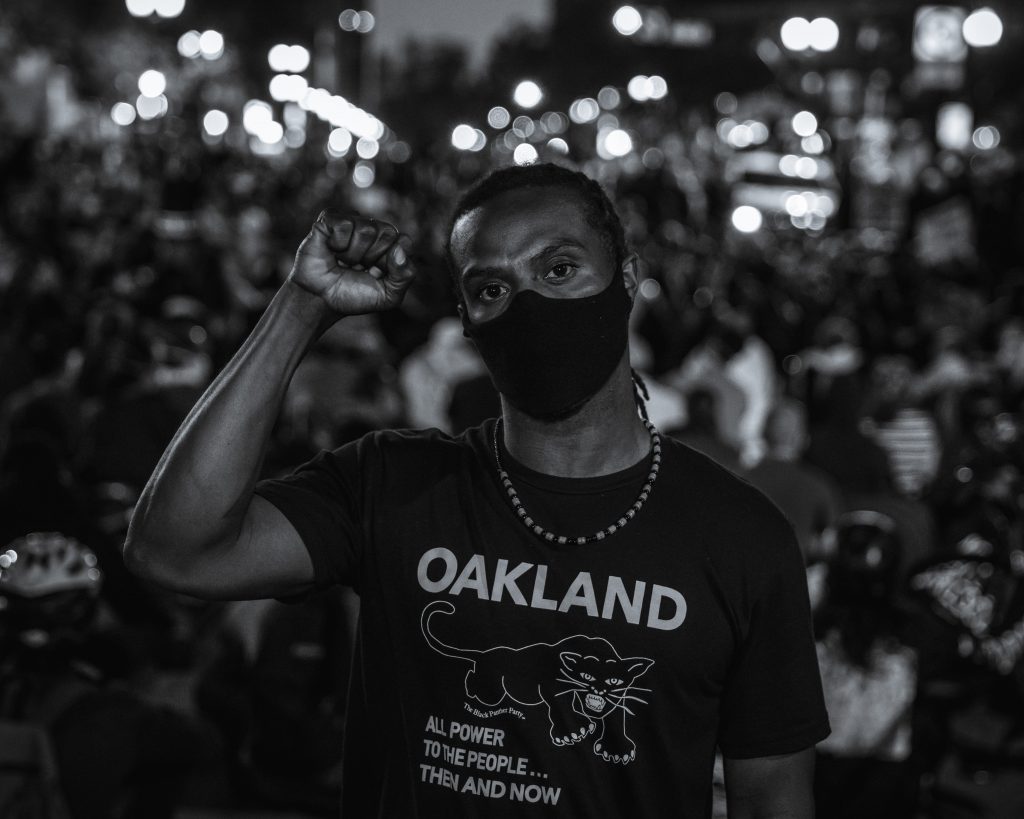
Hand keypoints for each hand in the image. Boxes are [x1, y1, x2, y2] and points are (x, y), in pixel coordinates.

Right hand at [288, 210, 414, 315]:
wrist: (320, 301)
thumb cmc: (353, 296)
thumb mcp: (389, 296)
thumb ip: (405, 275)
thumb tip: (399, 250)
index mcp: (390, 244)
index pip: (404, 241)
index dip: (390, 261)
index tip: (376, 274)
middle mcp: (373, 229)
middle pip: (387, 232)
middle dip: (372, 257)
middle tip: (357, 268)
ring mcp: (351, 222)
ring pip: (366, 228)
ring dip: (353, 254)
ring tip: (342, 261)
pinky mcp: (329, 220)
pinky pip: (344, 224)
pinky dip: (338, 243)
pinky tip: (331, 250)